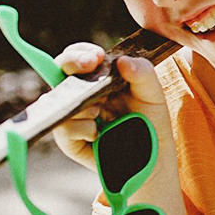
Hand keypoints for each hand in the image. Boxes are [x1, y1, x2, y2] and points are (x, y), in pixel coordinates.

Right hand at [49, 43, 172, 179]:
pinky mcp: (69, 140)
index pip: (82, 58)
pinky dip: (83, 128)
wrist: (151, 161)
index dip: (82, 53)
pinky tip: (98, 134)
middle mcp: (82, 95)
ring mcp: (73, 116)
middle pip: (60, 71)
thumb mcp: (153, 96)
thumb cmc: (151, 124)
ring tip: (101, 113)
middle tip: (90, 64)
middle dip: (72, 63)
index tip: (96, 57)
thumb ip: (143, 74)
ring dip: (84, 103)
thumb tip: (122, 60)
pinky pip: (64, 127)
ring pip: (61, 99)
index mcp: (101, 80)